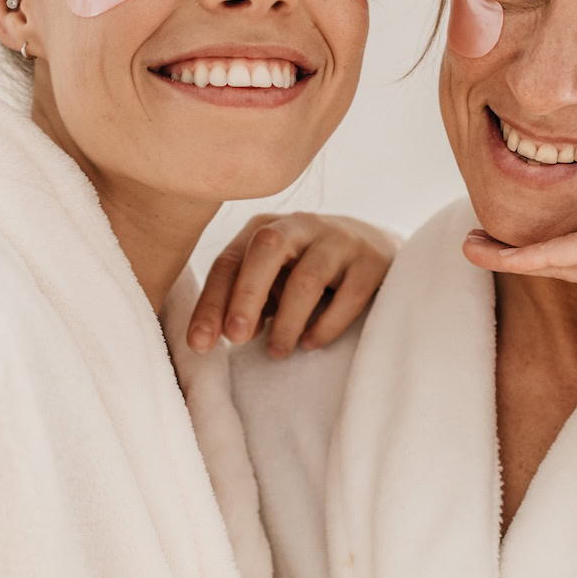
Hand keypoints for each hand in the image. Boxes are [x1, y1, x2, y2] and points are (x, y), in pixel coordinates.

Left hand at [187, 213, 397, 356]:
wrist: (376, 249)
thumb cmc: (309, 269)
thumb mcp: (274, 277)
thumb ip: (249, 299)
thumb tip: (226, 333)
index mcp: (265, 228)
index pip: (229, 261)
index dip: (212, 302)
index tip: (199, 344)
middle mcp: (301, 225)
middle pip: (267, 248)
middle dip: (247, 295)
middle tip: (236, 339)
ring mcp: (340, 239)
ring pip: (307, 277)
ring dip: (288, 320)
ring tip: (277, 352)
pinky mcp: (372, 261)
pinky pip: (349, 295)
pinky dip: (327, 324)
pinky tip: (312, 343)